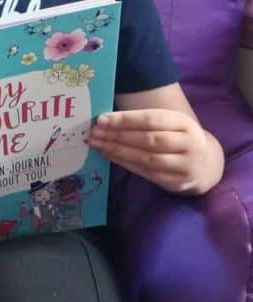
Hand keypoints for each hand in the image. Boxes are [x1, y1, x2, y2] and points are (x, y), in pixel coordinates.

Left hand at [88, 109, 210, 193]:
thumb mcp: (170, 123)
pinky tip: (110, 155)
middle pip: (149, 140)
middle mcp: (190, 144)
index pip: (152, 119)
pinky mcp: (178, 182)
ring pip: (147, 158)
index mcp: (185, 123)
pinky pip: (146, 173)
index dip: (125, 119)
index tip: (102, 119)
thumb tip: (106, 119)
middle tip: (95, 133)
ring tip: (98, 144)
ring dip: (118, 151)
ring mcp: (185, 166)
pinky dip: (125, 163)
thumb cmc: (177, 137)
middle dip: (118, 136)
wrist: (205, 164)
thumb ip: (143, 120)